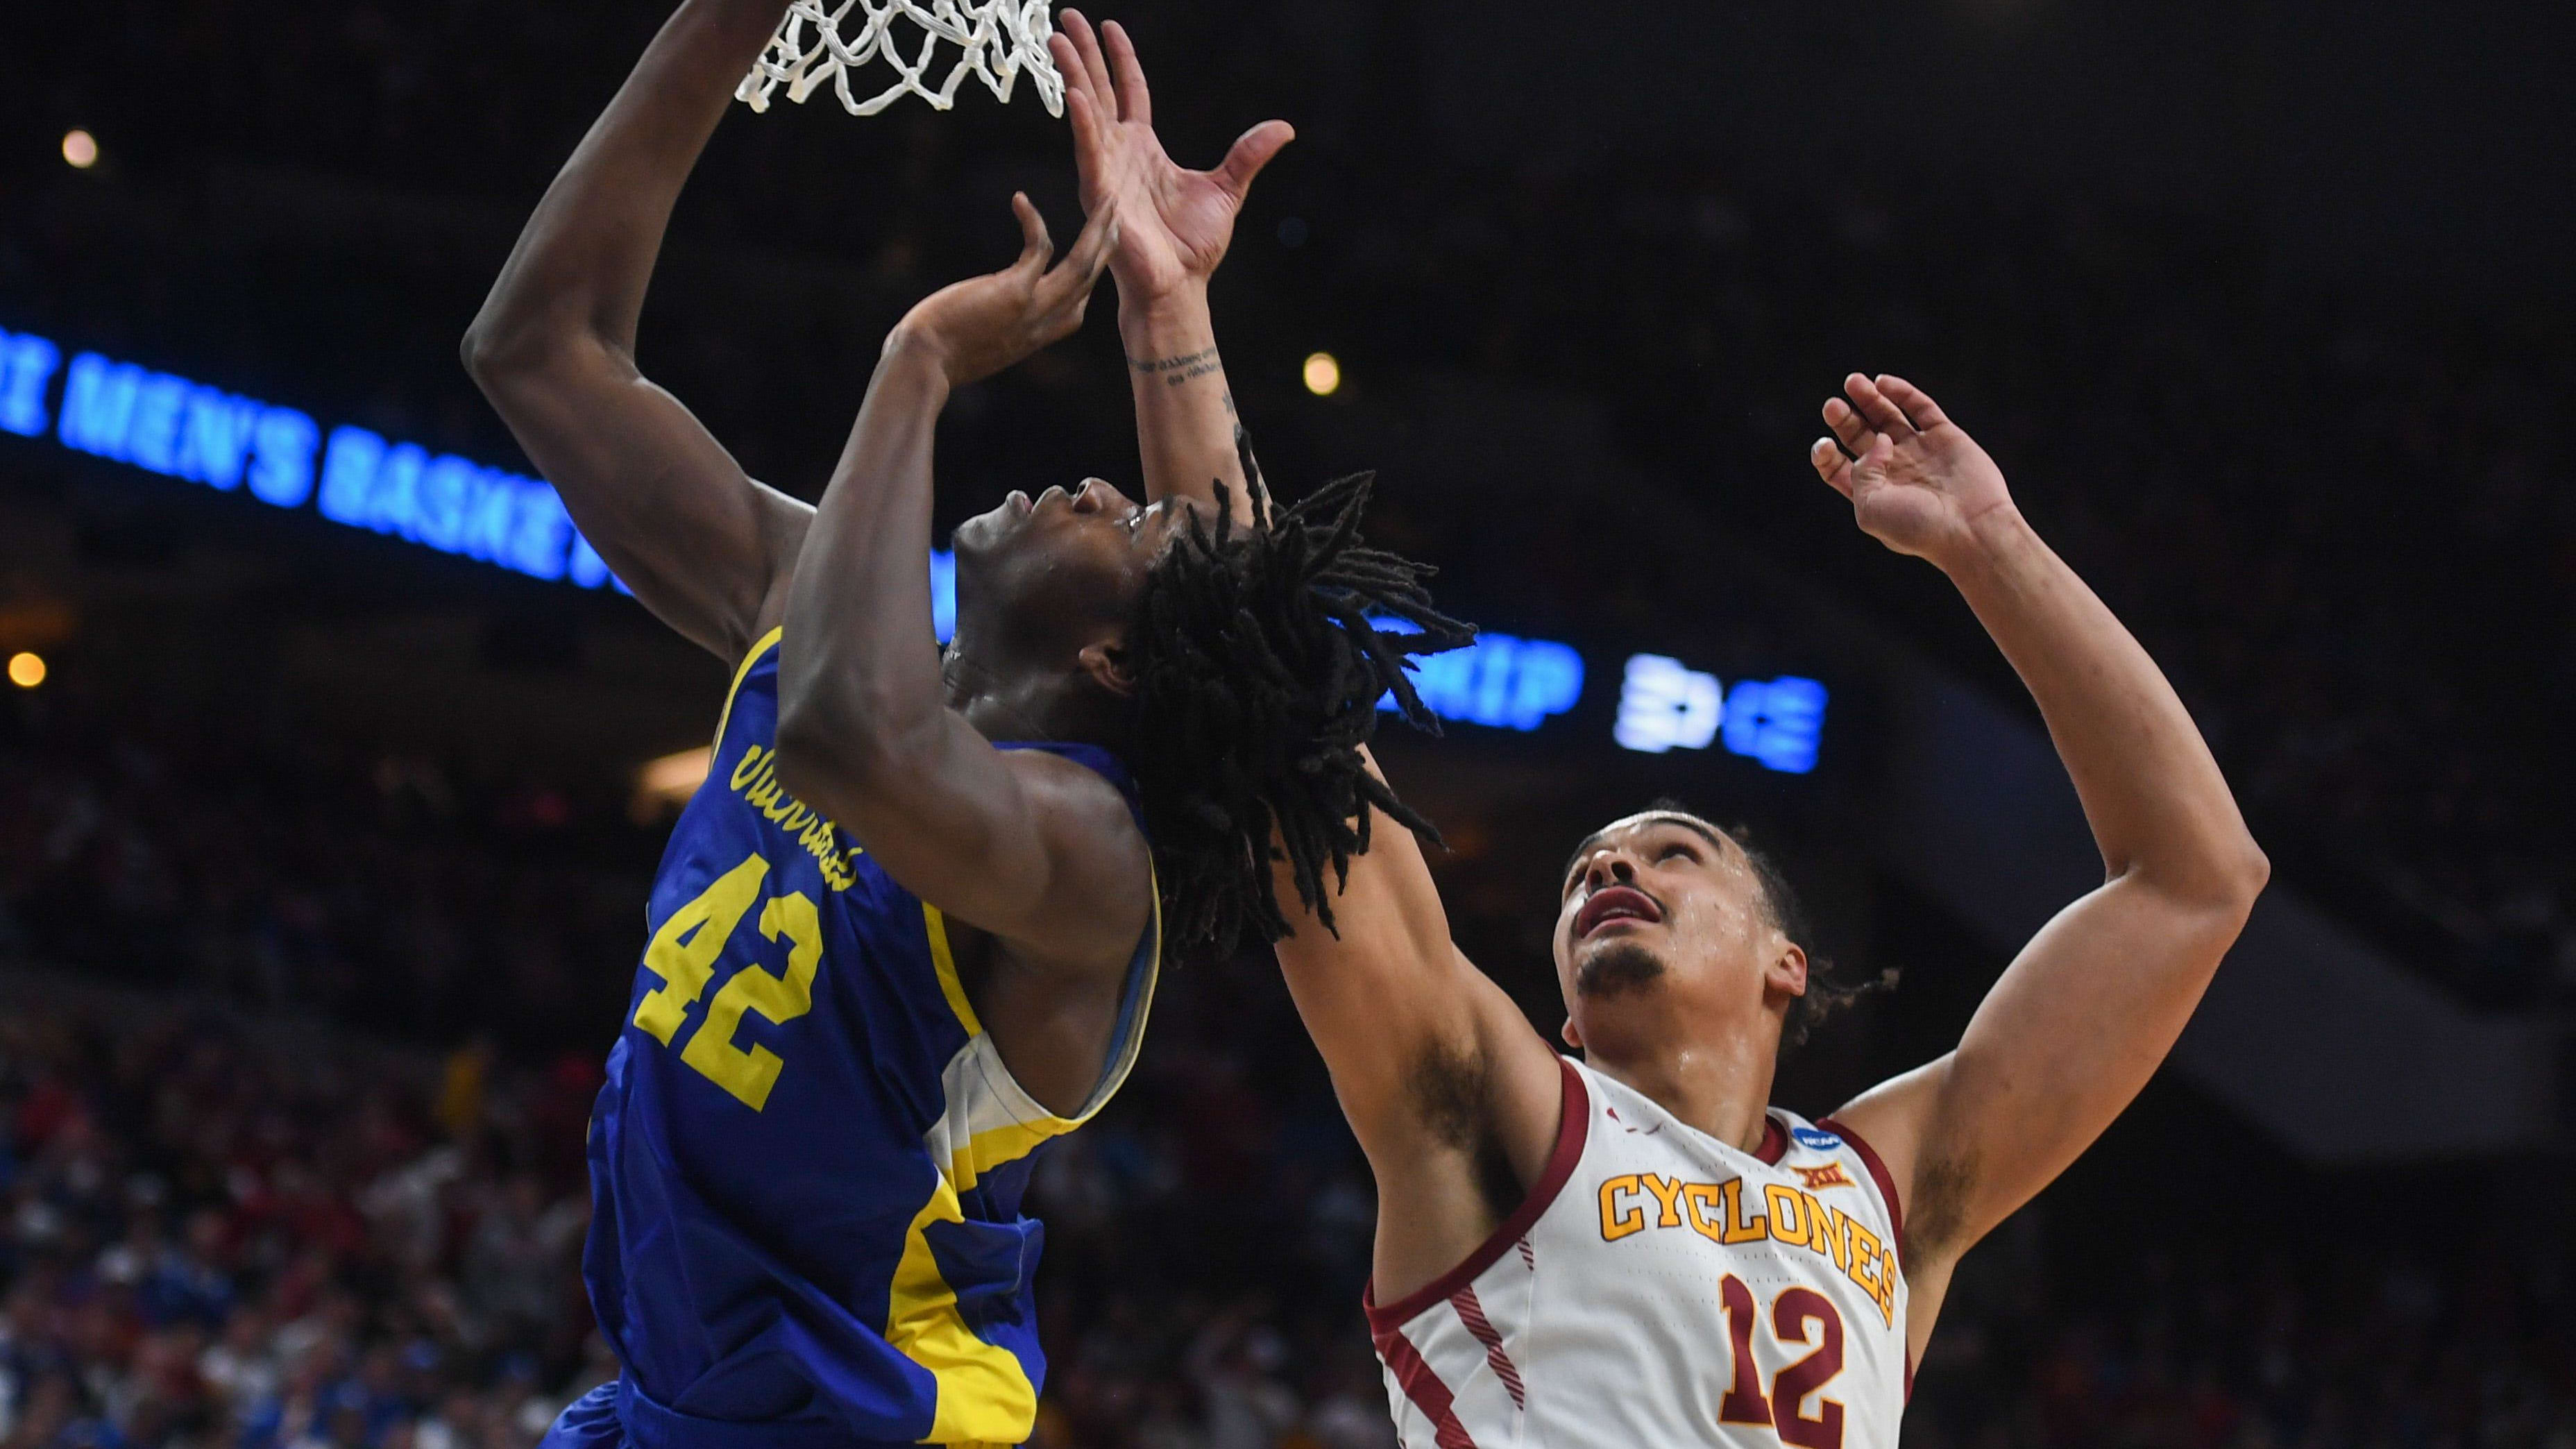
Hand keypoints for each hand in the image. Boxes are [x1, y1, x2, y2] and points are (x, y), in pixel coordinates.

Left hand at [890, 194, 1117, 387]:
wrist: (922, 366)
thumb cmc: (931, 360)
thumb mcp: (969, 352)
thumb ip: (982, 336)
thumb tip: (964, 327)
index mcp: (1030, 341)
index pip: (1073, 315)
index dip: (1086, 287)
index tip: (1091, 261)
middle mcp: (1040, 326)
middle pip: (1088, 285)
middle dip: (1105, 250)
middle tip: (1115, 219)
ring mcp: (1032, 309)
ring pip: (1081, 266)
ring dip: (1098, 231)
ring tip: (1106, 201)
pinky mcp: (1015, 292)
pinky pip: (1040, 249)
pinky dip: (1033, 221)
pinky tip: (1019, 200)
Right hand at [1052, 11, 1293, 301]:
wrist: (1179, 287)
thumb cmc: (1192, 247)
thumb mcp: (1228, 189)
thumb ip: (1248, 155)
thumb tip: (1283, 128)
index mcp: (1144, 148)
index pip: (1129, 91)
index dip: (1119, 58)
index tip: (1109, 27)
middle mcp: (1119, 153)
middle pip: (1099, 90)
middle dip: (1082, 53)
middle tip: (1066, 17)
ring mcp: (1105, 169)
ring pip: (1086, 110)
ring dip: (1071, 74)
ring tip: (1056, 39)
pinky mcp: (1099, 191)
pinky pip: (1088, 149)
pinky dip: (1082, 121)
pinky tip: (1075, 92)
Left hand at [1810, 373, 2018, 570]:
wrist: (1972, 528)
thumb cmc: (1919, 528)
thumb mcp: (1872, 510)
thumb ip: (1862, 473)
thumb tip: (1878, 440)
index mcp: (1873, 493)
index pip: (1840, 468)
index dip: (1826, 455)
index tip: (1824, 445)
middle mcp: (1894, 471)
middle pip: (1860, 437)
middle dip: (1844, 420)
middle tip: (1831, 406)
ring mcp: (1920, 452)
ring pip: (1888, 417)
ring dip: (1869, 399)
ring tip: (1853, 381)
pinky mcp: (1945, 437)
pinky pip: (1921, 408)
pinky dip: (1902, 392)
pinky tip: (1883, 382)